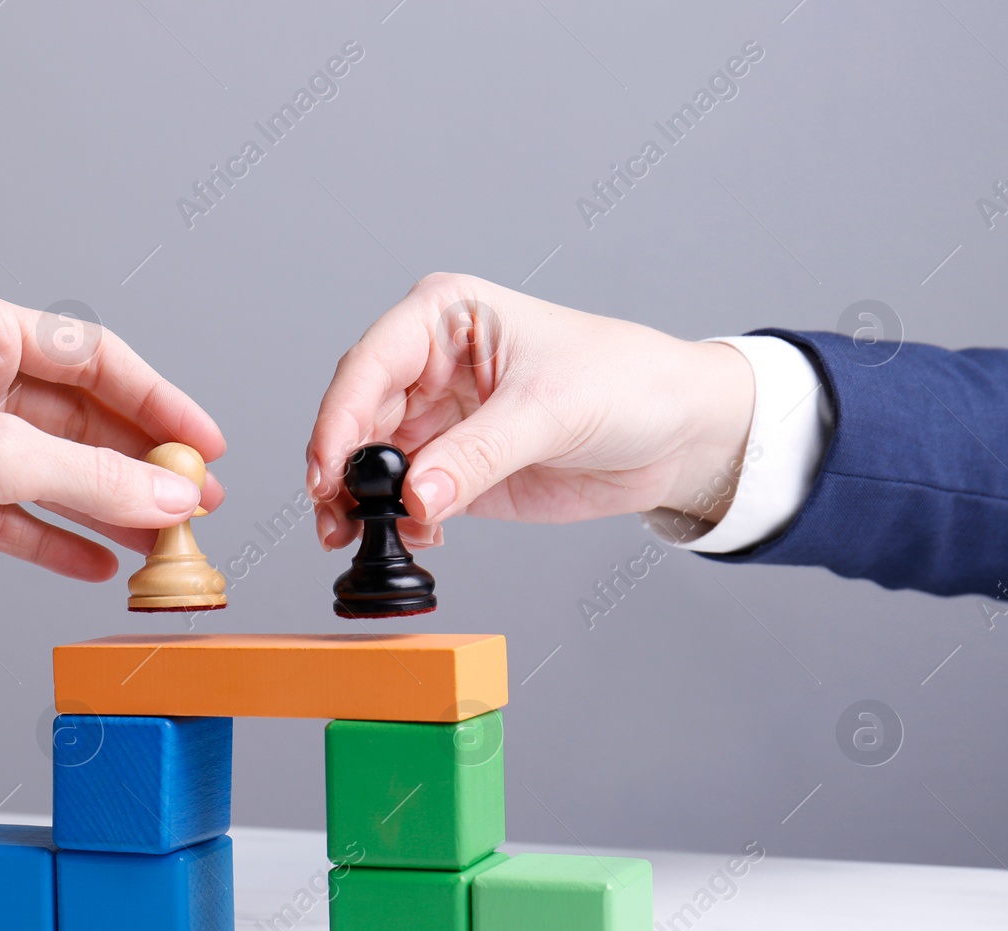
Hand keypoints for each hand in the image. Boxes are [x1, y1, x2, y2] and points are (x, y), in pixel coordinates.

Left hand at [0, 288, 224, 600]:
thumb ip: (94, 477)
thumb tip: (175, 495)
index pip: (93, 358)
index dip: (158, 401)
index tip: (205, 447)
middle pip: (77, 418)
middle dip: (137, 464)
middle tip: (193, 505)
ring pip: (49, 469)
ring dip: (105, 506)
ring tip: (158, 543)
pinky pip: (13, 512)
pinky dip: (54, 537)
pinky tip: (97, 563)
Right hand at [305, 273, 753, 549]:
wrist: (678, 434)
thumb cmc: (628, 382)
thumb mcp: (551, 411)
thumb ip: (478, 454)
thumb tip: (416, 495)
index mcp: (444, 318)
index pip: (369, 364)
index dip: (340, 417)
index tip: (329, 469)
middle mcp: (430, 365)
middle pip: (356, 416)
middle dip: (340, 468)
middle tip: (336, 516)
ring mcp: (439, 419)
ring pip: (370, 462)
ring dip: (358, 502)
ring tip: (356, 536)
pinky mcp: (454, 467)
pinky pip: (404, 497)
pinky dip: (396, 521)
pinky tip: (415, 535)